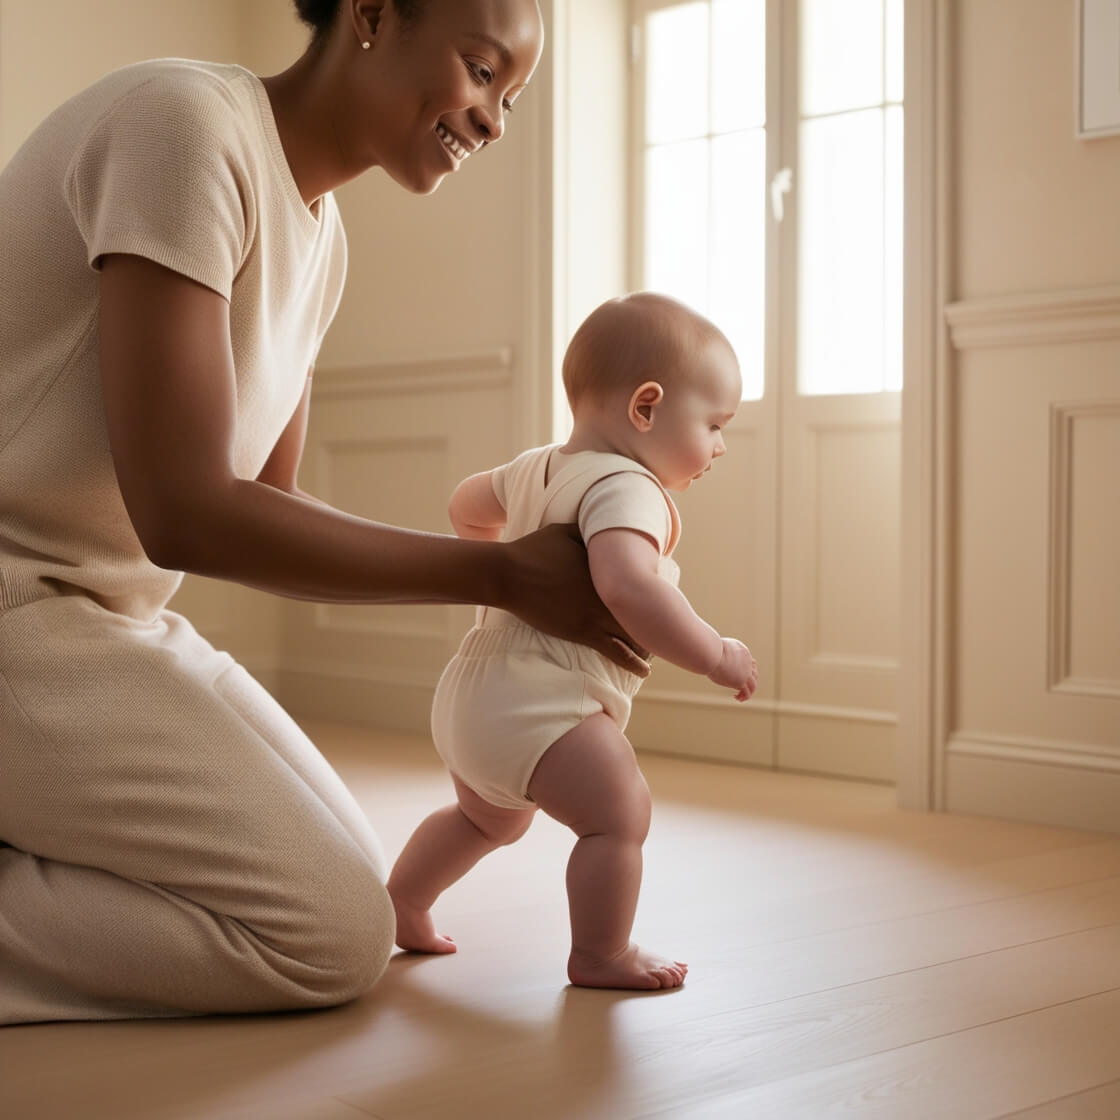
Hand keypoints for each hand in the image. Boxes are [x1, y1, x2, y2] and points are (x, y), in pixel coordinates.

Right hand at [502, 523, 650, 676]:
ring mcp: (596, 614)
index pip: (642, 581)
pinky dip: (632, 662)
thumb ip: (587, 531)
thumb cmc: (533, 549)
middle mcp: (607, 592)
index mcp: (606, 568)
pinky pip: (614, 651)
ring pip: (633, 633)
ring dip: (648, 643)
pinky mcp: (582, 632)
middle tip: (666, 629)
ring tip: (659, 651)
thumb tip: (600, 525)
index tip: (665, 599)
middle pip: (643, 610)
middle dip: (656, 621)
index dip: (656, 592)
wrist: (510, 574)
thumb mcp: (565, 530)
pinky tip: (644, 672)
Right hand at [708, 638, 757, 700]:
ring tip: (740, 697)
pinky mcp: (741, 681)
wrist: (712, 654)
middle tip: (742, 687)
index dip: (747, 670)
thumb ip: (717, 652)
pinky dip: (744, 697)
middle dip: (749, 681)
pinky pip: (747, 693)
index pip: (751, 662)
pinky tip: (736, 698)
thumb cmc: (709, 649)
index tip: (739, 675)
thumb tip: (708, 655)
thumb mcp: (716, 647)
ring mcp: (745, 672)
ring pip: (753, 685)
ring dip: (749, 692)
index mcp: (742, 651)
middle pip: (754, 674)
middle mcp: (747, 662)